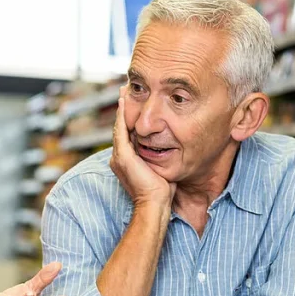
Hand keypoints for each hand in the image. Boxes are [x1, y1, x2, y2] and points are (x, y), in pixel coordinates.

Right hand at [110, 86, 175, 208]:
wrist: (154, 204)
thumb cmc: (162, 192)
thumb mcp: (162, 169)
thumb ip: (162, 157)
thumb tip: (176, 148)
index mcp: (126, 161)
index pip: (127, 135)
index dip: (130, 119)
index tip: (135, 104)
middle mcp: (119, 158)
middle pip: (121, 128)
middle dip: (124, 109)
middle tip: (126, 91)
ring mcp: (119, 157)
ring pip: (119, 126)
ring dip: (122, 108)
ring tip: (124, 91)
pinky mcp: (122, 156)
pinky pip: (120, 129)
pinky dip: (121, 114)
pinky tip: (123, 101)